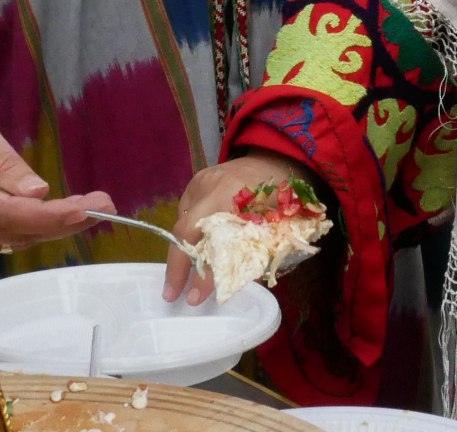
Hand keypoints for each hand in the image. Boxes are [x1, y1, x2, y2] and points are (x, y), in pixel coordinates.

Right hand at [0, 93, 113, 258]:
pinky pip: (5, 238)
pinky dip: (33, 226)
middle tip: (107, 204)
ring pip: (15, 239)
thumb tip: (39, 194)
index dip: (50, 217)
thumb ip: (2, 161)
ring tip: (93, 203)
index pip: (5, 214)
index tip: (89, 208)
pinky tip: (58, 211)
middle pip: (16, 232)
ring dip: (54, 224)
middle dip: (64, 220)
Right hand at [162, 152, 308, 305]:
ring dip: (182, 250)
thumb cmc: (284, 194)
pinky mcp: (197, 180)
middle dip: (176, 266)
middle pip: (184, 230)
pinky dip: (190, 233)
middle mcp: (211, 186)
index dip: (202, 272)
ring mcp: (201, 181)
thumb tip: (229, 283)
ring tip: (180, 277)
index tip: (196, 298)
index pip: (209, 239)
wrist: (278, 158)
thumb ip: (252, 250)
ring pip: (183, 222)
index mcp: (235, 197)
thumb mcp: (276, 224)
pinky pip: (187, 212)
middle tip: (172, 294)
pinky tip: (195, 247)